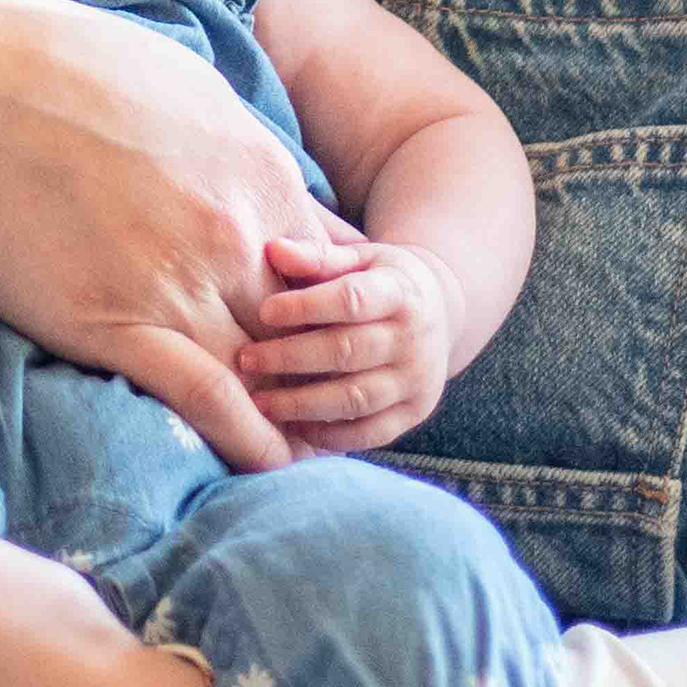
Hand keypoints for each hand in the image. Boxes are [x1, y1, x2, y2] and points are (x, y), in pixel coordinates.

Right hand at [0, 0, 333, 469]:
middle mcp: (235, 236)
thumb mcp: (194, 90)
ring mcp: (177, 282)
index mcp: (261, 176)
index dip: (339, 318)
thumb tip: (279, 189)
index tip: (332, 347)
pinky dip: (244, 441)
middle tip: (332, 415)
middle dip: (326, 378)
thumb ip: (246, 153)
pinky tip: (260, 464)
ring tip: (306, 455)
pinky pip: (205, 400)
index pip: (336, 273)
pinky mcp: (113, 322)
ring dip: (294, 421)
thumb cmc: (69, 67)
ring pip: (268, 377)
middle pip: (311, 333)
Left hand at [234, 234, 464, 452]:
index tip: (263, 311)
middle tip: (246, 360)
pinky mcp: (414, 413)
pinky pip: (369, 432)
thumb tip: (274, 250)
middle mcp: (414, 338)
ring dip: (302, 404)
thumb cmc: (381, 280)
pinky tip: (293, 428)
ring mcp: (417, 380)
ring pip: (356, 398)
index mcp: (400, 291)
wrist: (441, 312)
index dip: (305, 307)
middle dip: (291, 358)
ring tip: (259, 404)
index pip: (351, 300)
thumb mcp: (359, 257)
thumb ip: (317, 256)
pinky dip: (330, 436)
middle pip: (348, 351)